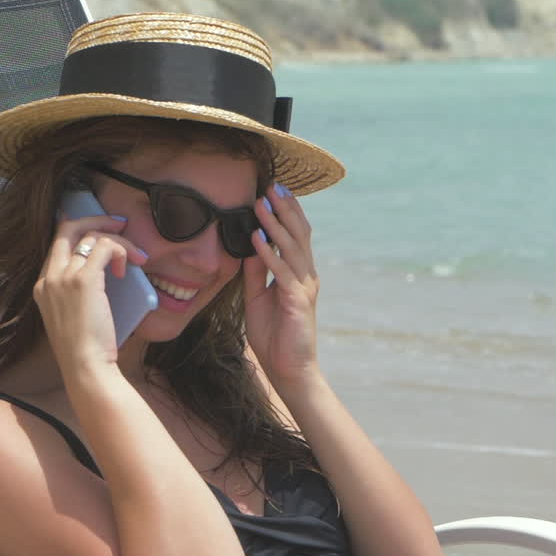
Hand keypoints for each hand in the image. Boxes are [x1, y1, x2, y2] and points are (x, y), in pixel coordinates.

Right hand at [34, 215, 147, 372]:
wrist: (84, 366)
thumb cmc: (87, 348)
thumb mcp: (74, 315)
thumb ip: (78, 292)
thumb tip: (104, 271)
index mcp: (43, 286)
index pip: (58, 243)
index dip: (79, 229)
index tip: (100, 228)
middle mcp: (49, 277)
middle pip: (68, 228)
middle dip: (96, 219)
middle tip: (119, 224)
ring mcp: (63, 277)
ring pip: (91, 235)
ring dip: (118, 241)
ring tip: (135, 257)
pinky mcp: (83, 280)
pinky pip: (105, 246)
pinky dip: (121, 250)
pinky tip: (128, 268)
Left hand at [242, 183, 320, 386]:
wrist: (289, 369)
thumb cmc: (275, 337)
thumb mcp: (257, 298)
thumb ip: (256, 273)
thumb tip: (249, 247)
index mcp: (299, 275)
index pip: (296, 236)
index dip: (287, 213)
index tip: (273, 191)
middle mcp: (306, 276)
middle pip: (298, 234)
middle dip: (285, 209)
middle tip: (271, 186)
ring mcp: (304, 287)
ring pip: (291, 247)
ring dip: (275, 224)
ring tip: (261, 204)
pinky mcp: (297, 301)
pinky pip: (281, 271)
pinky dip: (268, 253)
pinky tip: (256, 238)